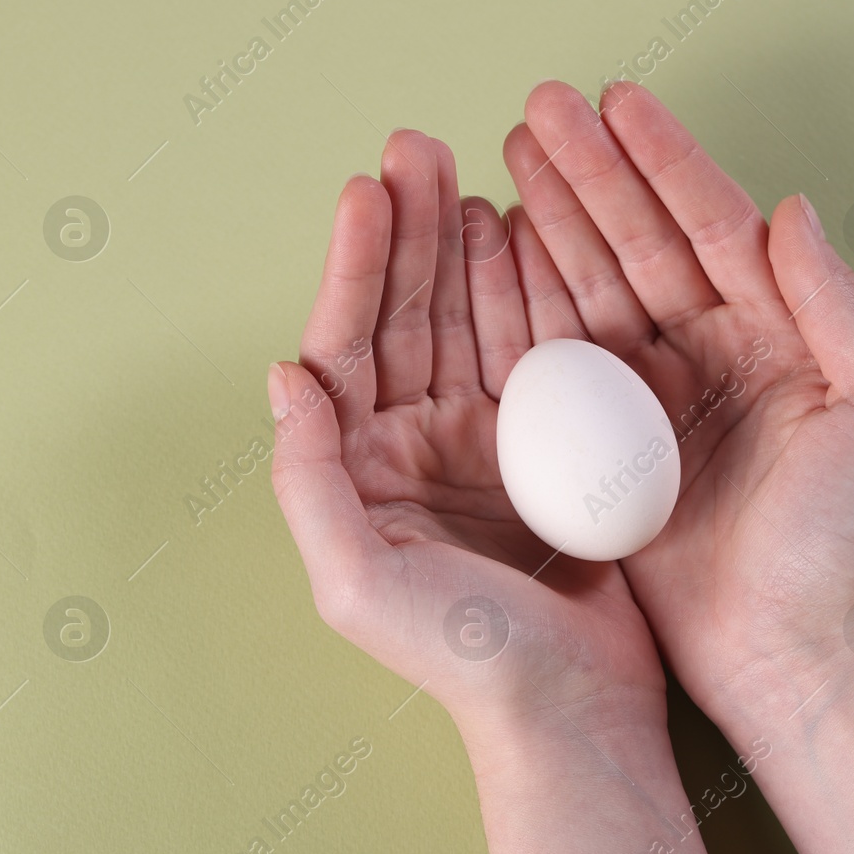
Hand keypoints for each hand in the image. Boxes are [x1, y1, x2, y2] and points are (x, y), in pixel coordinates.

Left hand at [267, 129, 669, 740]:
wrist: (571, 706)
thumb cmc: (461, 655)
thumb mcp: (355, 581)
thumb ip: (308, 479)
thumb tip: (282, 374)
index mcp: (358, 467)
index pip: (347, 345)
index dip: (353, 265)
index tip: (366, 190)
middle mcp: (412, 441)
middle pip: (405, 313)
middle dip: (409, 230)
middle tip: (419, 147)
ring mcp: (481, 435)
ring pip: (468, 315)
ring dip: (467, 244)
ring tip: (471, 172)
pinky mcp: (548, 439)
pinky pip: (535, 343)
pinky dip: (533, 287)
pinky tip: (531, 231)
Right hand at [500, 80, 853, 713]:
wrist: (789, 649)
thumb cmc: (845, 543)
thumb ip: (838, 307)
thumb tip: (791, 210)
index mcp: (772, 332)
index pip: (708, 223)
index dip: (661, 158)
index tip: (614, 101)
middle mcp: (707, 350)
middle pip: (636, 238)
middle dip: (586, 170)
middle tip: (536, 109)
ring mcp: (649, 395)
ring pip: (588, 283)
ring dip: (548, 219)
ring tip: (503, 160)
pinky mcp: (601, 445)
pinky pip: (554, 356)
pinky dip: (523, 301)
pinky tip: (494, 254)